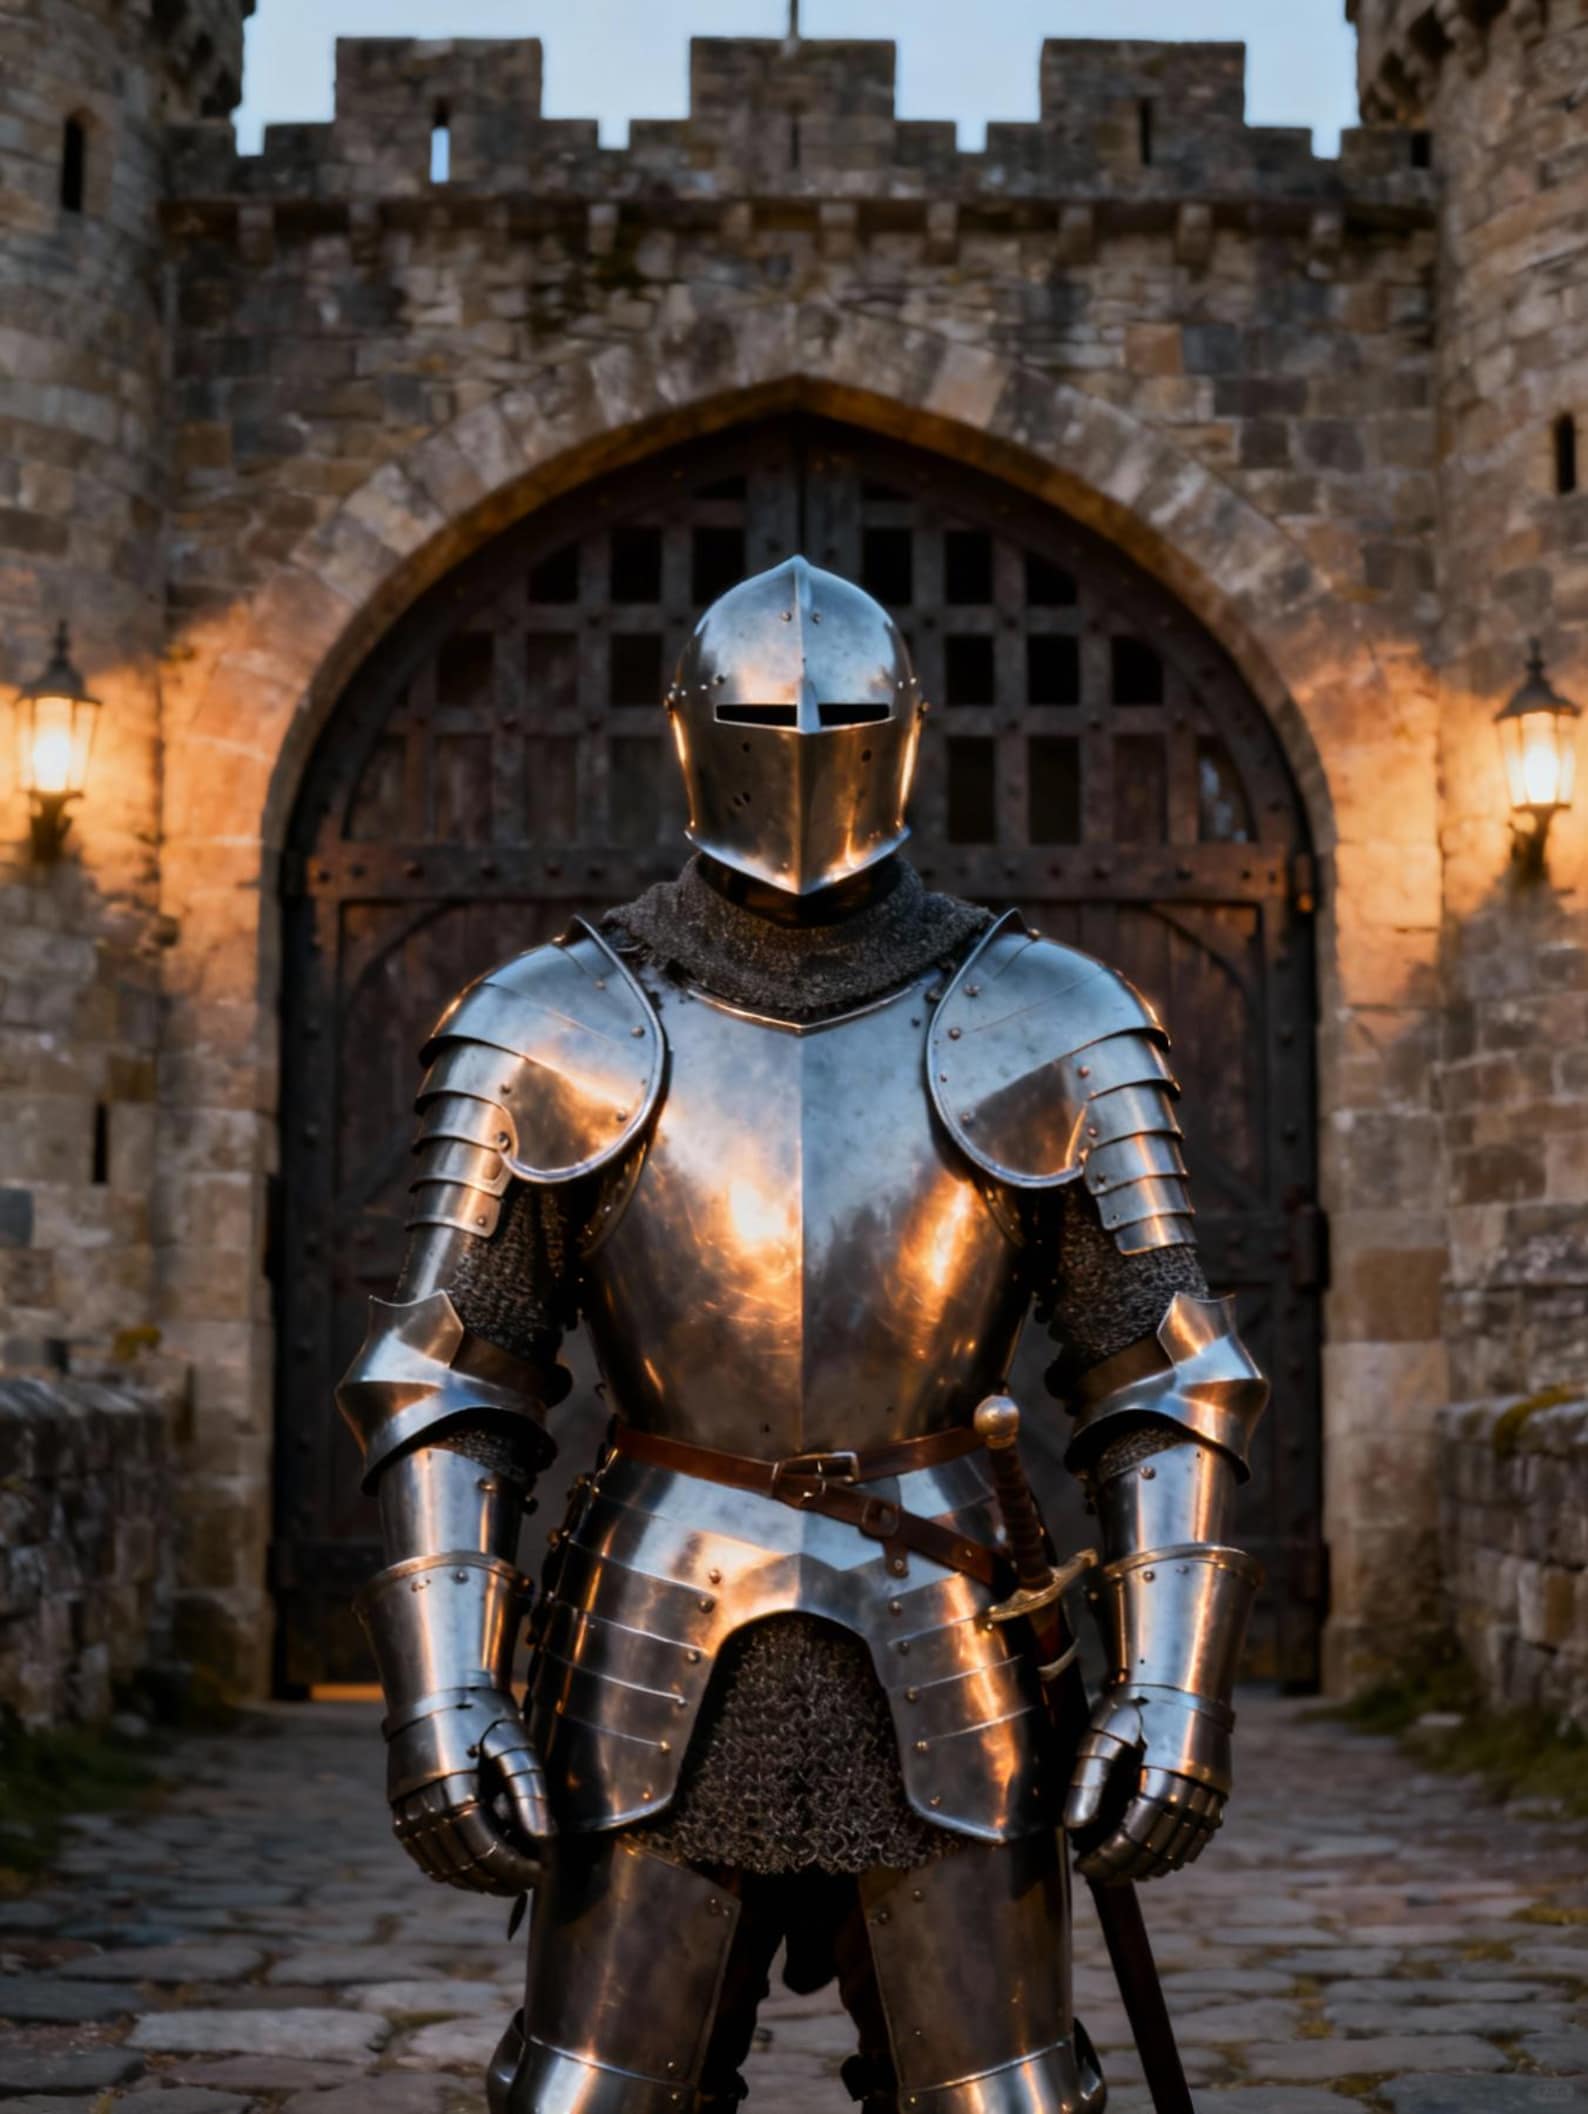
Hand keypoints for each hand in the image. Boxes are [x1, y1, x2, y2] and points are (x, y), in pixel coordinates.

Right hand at [387, 1693, 550, 1895]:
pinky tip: (470, 1870)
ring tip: (505, 1879)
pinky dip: (447, 1869)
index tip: (541, 1871)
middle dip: (500, 1878)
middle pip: (464, 1864)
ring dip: (475, 1880)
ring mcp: (406, 1811)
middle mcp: (423, 1808)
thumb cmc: (482, 1713)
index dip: (516, 1868)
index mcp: (454, 1792)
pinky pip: (423, 1854)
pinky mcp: (399, 1810)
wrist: (436, 1689)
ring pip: (442, 1867)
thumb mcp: (513, 1744)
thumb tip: (543, 1841)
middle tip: (528, 1880)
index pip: (487, 1851)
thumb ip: (529, 1793)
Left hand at [1062, 1689, 1226, 1883]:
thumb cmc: (1136, 1704)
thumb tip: (1072, 1826)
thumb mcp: (1104, 1733)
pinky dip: (1176, 1855)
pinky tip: (1154, 1859)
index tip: (1084, 1866)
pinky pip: (1199, 1838)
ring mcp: (1211, 1796)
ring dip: (1148, 1867)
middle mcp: (1193, 1792)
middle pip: (1157, 1850)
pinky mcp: (1219, 1794)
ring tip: (1119, 1871)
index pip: (1133, 1837)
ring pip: (1180, 1850)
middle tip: (1095, 1874)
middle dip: (1123, 1868)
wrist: (1183, 1681)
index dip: (1107, 1858)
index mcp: (1163, 1777)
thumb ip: (1089, 1780)